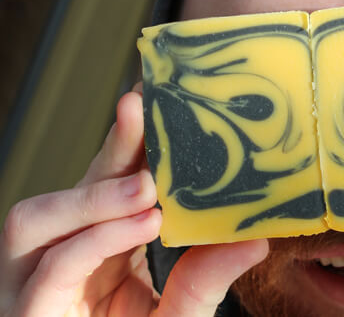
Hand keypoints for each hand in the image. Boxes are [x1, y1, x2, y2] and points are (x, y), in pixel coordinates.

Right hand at [0, 90, 267, 316]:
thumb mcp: (180, 310)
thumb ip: (206, 278)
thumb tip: (256, 239)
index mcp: (96, 247)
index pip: (107, 183)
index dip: (128, 143)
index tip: (157, 102)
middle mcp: (61, 256)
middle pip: (75, 187)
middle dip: (110, 146)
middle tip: (142, 109)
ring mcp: (36, 284)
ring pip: (36, 219)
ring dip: (94, 195)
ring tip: (148, 186)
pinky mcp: (32, 312)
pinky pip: (55, 266)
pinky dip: (99, 238)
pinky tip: (143, 223)